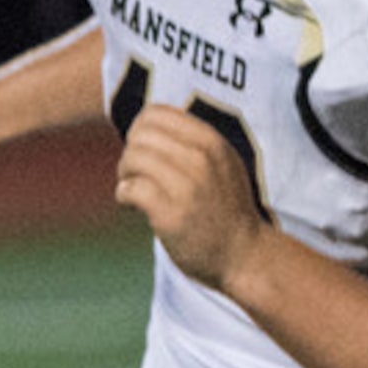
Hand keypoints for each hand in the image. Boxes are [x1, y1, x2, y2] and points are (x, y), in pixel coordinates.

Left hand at [115, 103, 266, 289]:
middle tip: (135, 173)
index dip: (139, 130)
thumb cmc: (224, 208)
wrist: (244, 254)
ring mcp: (188, 187)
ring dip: (125, 173)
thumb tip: (144, 124)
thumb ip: (192, 142)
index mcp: (213, 142)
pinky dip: (124, 194)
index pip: (156, 113)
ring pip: (133, 158)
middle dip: (130, 152)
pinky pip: (131, 189)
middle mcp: (202, 160)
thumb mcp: (221, 164)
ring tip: (134, 188)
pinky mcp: (172, 215)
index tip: (142, 149)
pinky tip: (133, 204)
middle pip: (140, 135)